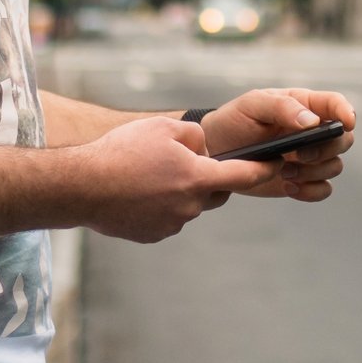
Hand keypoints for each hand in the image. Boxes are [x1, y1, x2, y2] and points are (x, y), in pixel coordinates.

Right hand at [74, 116, 277, 242]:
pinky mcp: (154, 235)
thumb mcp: (162, 128)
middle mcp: (189, 205)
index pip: (243, 176)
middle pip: (215, 192)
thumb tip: (205, 149)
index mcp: (196, 177)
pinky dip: (161, 205)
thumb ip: (194, 137)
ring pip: (190, 204)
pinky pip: (168, 217)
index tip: (279, 164)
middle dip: (210, 178)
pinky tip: (139, 191)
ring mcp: (172, 224)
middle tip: (187, 162)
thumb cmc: (122, 152)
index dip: (264, 169)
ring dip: (181, 191)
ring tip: (151, 174)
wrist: (82, 186)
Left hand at [201, 88, 357, 201]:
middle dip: (326, 149)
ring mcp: (309, 157)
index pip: (335, 103)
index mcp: (303, 105)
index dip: (346, 111)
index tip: (346, 123)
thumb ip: (281, 108)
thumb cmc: (234, 121)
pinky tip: (287, 187)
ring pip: (335, 166)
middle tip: (299, 154)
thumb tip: (311, 121)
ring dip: (314, 172)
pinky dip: (310, 191)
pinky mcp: (302, 180)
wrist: (215, 152)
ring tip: (284, 172)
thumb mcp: (252, 105)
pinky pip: (323, 189)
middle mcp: (312, 131)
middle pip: (343, 139)